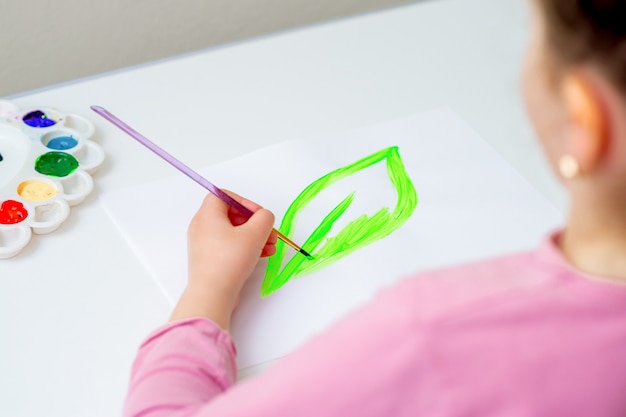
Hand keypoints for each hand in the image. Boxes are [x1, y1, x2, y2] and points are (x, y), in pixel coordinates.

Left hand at [170, 191, 275, 329]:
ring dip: (254, 236)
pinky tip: (262, 255)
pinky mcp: (209, 260)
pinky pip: (229, 247)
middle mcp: (202, 227)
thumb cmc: (230, 259)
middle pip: (231, 215)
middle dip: (254, 222)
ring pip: (232, 232)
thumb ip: (264, 218)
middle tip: (268, 232)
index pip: (224, 196)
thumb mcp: (255, 233)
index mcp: (207, 215)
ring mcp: (204, 245)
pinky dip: (245, 247)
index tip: (258, 214)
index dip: (244, 201)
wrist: (213, 293)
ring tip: (270, 246)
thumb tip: (264, 217)